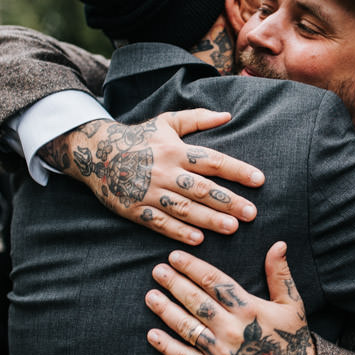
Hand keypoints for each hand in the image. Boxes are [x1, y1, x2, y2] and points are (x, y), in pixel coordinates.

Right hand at [38, 110, 264, 244]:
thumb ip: (198, 118)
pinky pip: (159, 222)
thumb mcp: (167, 121)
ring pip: (184, 208)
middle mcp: (165, 171)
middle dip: (228, 201)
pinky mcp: (134, 209)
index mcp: (176, 150)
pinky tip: (197, 239)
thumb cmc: (139, 137)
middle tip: (252, 214)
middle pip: (202, 188)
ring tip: (232, 228)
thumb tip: (227, 115)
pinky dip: (178, 231)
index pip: (213, 161)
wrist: (94, 151)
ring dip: (208, 219)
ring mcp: (149, 191)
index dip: (238, 170)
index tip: (260, 180)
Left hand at [145, 242, 314, 354]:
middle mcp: (233, 329)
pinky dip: (168, 347)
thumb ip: (280, 274)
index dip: (192, 267)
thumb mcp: (292, 304)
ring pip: (188, 327)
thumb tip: (278, 243)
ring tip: (151, 296)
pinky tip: (152, 335)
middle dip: (175, 284)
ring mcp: (222, 353)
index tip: (175, 256)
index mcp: (250, 309)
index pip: (214, 282)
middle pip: (196, 302)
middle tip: (157, 271)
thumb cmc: (294, 340)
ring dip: (167, 311)